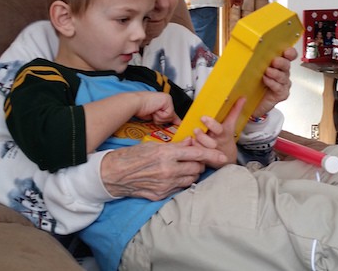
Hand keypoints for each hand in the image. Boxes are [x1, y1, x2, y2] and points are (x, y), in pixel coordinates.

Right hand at [100, 139, 227, 199]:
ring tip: (183, 167)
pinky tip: (173, 176)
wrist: (115, 174)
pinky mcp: (161, 194)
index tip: (222, 156)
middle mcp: (168, 170)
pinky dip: (180, 181)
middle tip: (195, 159)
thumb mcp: (154, 145)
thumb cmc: (132, 156)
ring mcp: (165, 184)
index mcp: (166, 153)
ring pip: (190, 179)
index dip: (212, 155)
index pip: (196, 153)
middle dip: (199, 163)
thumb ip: (175, 146)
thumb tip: (191, 143)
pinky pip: (179, 188)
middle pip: (197, 167)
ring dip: (191, 173)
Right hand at [135, 91, 180, 124]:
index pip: (172, 113)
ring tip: (152, 111)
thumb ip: (166, 118)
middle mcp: (167, 100)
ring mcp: (168, 99)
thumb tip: (177, 122)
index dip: (171, 120)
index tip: (172, 123)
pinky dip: (159, 115)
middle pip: (171, 117)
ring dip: (159, 117)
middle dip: (161, 119)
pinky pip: (167, 115)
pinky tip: (154, 110)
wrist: (135, 103)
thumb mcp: (155, 115)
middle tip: (153, 112)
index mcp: (164, 102)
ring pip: (169, 116)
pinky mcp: (167, 100)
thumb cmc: (140, 108)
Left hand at [191, 97, 245, 166]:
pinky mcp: (202, 156)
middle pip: (209, 140)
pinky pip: (196, 152)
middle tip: (197, 127)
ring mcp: (209, 150)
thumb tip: (242, 98)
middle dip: (203, 134)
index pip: (219, 128)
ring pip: (201, 146)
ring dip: (197, 140)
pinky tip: (189, 142)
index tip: (204, 118)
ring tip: (192, 135)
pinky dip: (191, 147)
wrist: (226, 157)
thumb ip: (235, 111)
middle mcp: (216, 141)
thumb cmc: (226, 138)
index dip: (211, 124)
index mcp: (223, 133)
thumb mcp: (231, 125)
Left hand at [252, 47, 296, 117]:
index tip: (286, 51)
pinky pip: (279, 88)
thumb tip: (243, 45)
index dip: (290, 53)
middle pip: (286, 65)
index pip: (289, 55)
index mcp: (277, 64)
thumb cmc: (251, 84)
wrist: (250, 103)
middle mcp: (282, 72)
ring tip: (267, 71)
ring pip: (283, 76)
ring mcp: (283, 84)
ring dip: (275, 73)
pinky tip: (266, 81)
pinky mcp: (281, 94)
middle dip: (281, 62)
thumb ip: (251, 58)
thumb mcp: (250, 68)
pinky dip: (273, 83)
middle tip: (274, 61)